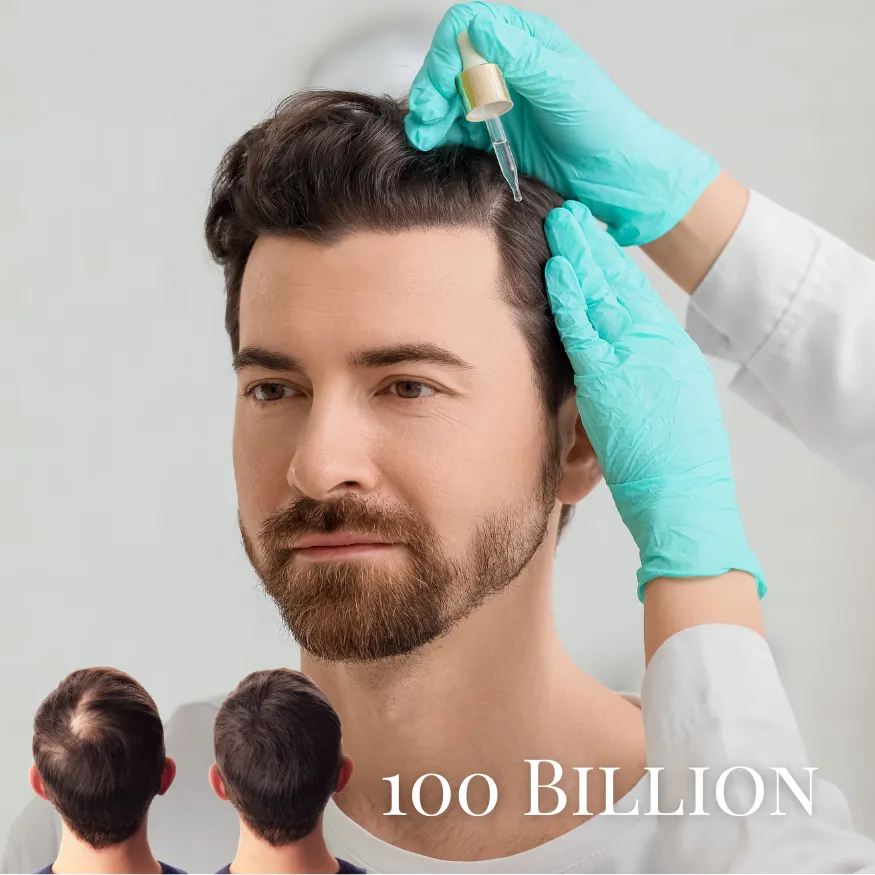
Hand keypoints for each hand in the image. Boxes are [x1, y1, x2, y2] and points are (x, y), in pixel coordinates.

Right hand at [406, 2, 719, 245]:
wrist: (615, 177)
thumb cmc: (601, 124)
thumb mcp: (563, 84)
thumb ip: (520, 57)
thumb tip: (476, 27)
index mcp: (525, 42)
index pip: (469, 27)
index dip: (448, 50)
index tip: (443, 82)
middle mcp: (507, 68)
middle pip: (450, 63)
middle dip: (432, 85)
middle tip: (425, 116)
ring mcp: (498, 104)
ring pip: (447, 97)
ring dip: (429, 113)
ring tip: (423, 136)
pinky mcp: (493, 138)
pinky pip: (455, 131)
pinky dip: (438, 135)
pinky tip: (432, 145)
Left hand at [544, 200, 764, 599]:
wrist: (685, 499)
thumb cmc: (673, 466)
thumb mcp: (666, 407)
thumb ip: (641, 376)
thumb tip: (617, 362)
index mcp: (669, 352)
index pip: (637, 296)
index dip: (612, 265)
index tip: (593, 239)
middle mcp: (656, 346)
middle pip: (621, 286)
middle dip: (594, 248)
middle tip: (572, 216)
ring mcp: (636, 359)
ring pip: (603, 297)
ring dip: (579, 260)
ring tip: (561, 226)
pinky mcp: (612, 380)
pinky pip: (586, 330)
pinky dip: (570, 298)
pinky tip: (556, 271)